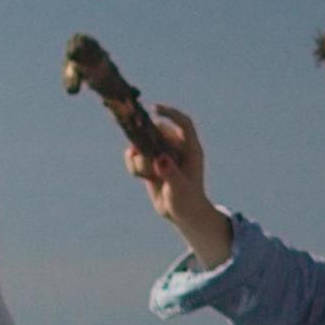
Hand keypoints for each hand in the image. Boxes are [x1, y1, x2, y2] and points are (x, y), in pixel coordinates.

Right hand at [120, 102, 229, 267]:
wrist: (183, 214)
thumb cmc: (188, 201)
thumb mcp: (181, 189)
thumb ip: (171, 173)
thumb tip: (160, 159)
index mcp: (190, 149)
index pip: (183, 123)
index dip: (170, 113)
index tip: (154, 109)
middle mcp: (175, 148)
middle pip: (155, 131)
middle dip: (144, 140)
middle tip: (140, 154)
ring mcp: (161, 155)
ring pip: (141, 144)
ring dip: (139, 159)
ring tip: (147, 176)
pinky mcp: (149, 163)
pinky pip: (134, 157)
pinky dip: (133, 164)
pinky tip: (141, 176)